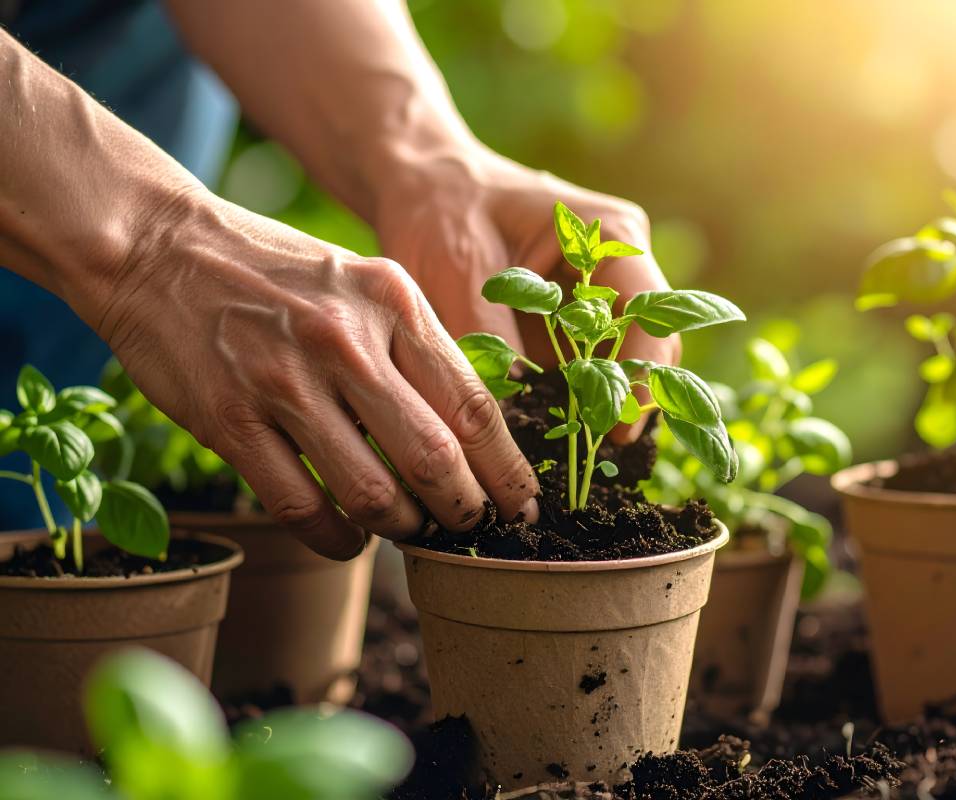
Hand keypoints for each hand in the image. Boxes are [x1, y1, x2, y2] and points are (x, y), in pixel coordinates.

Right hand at [92, 190, 539, 558]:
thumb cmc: (278, 273)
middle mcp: (345, 341)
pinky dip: (336, 540)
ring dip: (402, 529)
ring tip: (408, 531)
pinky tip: (349, 540)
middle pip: (434, 457)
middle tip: (469, 526)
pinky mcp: (229, 420)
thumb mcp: (364, 282)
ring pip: (371, 493)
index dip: (507, 469)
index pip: (473, 405)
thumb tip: (470, 432)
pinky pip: (300, 507)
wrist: (158, 248)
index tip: (522, 504)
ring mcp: (284, 382)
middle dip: (463, 510)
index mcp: (392, 302)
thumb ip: (416, 346)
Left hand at [376, 150, 679, 443]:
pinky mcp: (579, 321)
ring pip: (629, 364)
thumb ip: (492, 340)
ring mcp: (603, 296)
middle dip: (631, 400)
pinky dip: (581, 401)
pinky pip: (594, 368)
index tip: (616, 429)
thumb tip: (516, 409)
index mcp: (609, 238)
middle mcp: (620, 266)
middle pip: (653, 345)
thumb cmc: (441, 214)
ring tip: (579, 450)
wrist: (423, 187)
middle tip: (597, 452)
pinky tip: (560, 433)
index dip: (641, 377)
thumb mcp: (459, 273)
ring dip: (608, 405)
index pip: (649, 316)